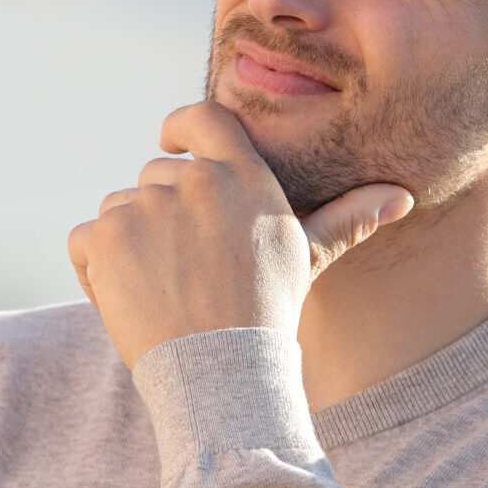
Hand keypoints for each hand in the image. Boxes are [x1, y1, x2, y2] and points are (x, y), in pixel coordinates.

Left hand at [67, 100, 412, 367]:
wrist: (223, 371)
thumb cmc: (268, 314)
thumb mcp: (307, 259)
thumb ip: (346, 219)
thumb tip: (402, 197)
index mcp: (243, 174)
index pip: (203, 116)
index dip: (181, 126)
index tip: (171, 142)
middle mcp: (194, 179)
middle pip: (154, 177)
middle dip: (159, 216)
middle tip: (184, 271)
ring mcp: (145, 205)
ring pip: (119, 210)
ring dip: (127, 246)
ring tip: (163, 292)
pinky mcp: (105, 236)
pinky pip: (86, 242)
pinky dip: (96, 271)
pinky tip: (130, 302)